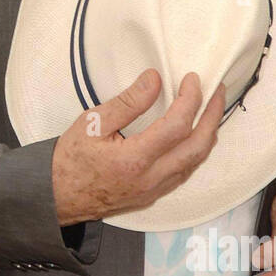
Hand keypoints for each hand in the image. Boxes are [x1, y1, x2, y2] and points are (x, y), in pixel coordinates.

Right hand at [52, 69, 224, 223]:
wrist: (57, 196)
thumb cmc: (70, 160)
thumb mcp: (92, 123)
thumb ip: (127, 102)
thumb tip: (155, 79)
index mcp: (134, 159)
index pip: (177, 125)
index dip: (190, 99)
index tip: (191, 79)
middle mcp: (150, 178)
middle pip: (198, 146)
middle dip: (213, 115)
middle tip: (217, 92)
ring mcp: (154, 190)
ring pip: (195, 162)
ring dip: (208, 134)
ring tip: (212, 110)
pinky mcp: (152, 195)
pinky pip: (185, 172)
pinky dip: (196, 150)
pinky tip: (195, 136)